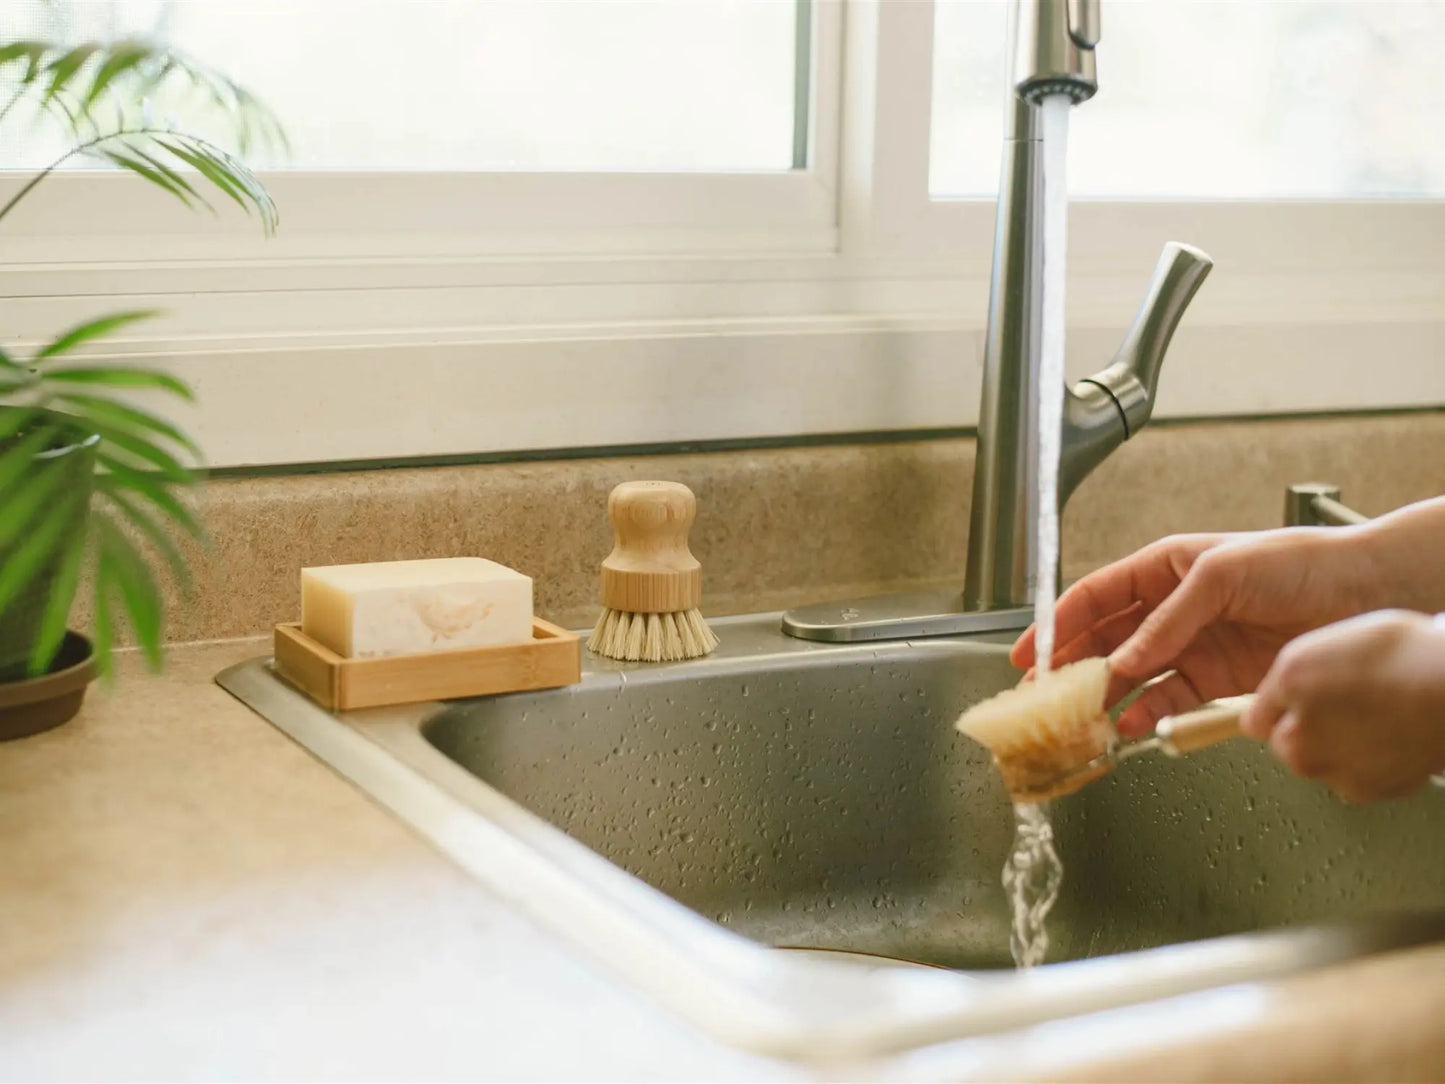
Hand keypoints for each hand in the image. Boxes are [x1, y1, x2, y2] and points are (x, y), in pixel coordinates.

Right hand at [1012, 526, 1384, 734]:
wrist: (1362, 592)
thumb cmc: (1299, 562)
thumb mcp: (1220, 575)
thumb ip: (1167, 620)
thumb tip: (1124, 661)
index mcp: (1164, 568)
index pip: (1096, 596)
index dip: (1057, 623)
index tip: (1029, 652)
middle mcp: (1172, 607)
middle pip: (1106, 639)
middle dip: (1071, 666)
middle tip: (1042, 695)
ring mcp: (1193, 644)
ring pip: (1132, 674)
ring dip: (1105, 696)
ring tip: (1080, 719)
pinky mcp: (1217, 678)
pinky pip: (1170, 698)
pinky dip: (1148, 714)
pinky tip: (1130, 725)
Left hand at [1241, 611, 1444, 802]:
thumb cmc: (1405, 659)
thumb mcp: (1320, 650)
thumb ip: (1282, 685)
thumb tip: (1262, 714)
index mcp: (1289, 699)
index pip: (1258, 721)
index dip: (1280, 708)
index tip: (1294, 706)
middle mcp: (1304, 745)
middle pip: (1291, 746)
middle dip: (1310, 729)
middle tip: (1348, 704)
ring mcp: (1339, 773)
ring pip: (1327, 762)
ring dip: (1342, 747)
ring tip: (1377, 716)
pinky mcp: (1373, 790)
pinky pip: (1361, 777)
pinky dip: (1372, 763)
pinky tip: (1393, 735)